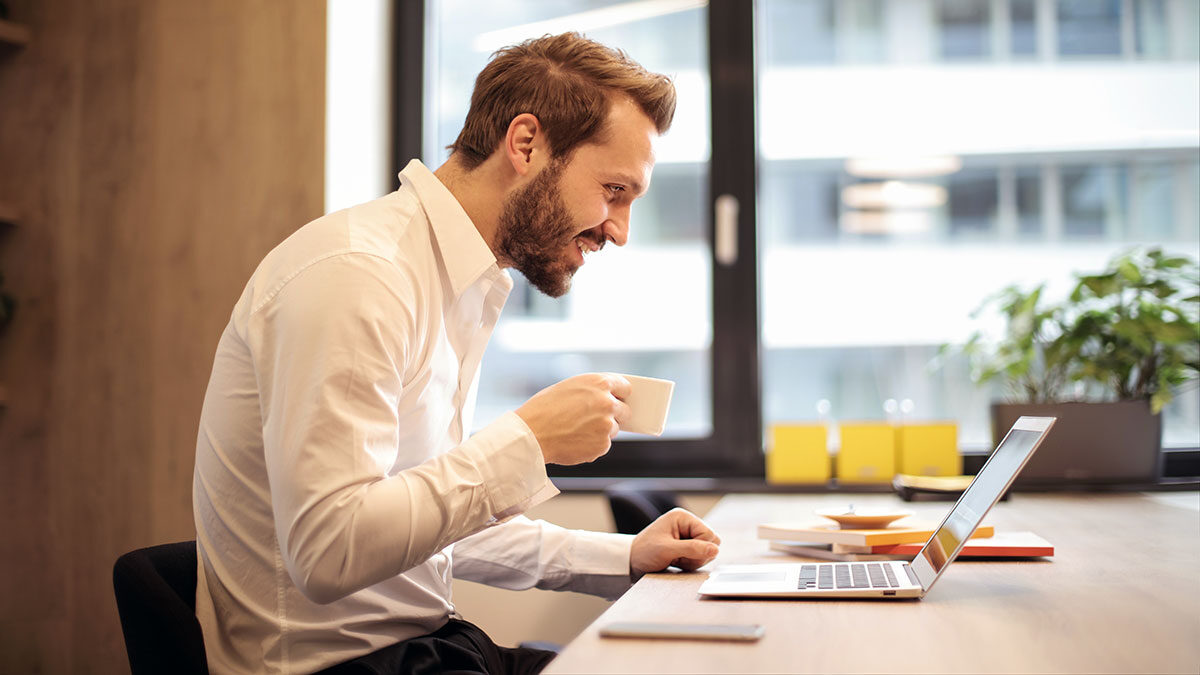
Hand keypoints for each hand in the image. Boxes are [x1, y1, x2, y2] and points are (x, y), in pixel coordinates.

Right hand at [515, 373, 631, 464]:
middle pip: (624, 410)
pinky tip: (574, 441)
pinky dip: (592, 445)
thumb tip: (608, 397)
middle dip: (614, 415)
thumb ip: (592, 391)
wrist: (531, 434)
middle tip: (597, 419)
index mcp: (599, 383)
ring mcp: (607, 425)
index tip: (619, 399)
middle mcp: (607, 402)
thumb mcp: (569, 387)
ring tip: (576, 430)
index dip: (620, 394)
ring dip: (601, 431)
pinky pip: (603, 445)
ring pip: (613, 429)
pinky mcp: (602, 445)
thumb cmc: (543, 409)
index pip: (625, 387)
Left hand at [629, 508, 720, 579]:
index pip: (709, 534)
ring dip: (693, 560)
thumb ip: (692, 549)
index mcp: (683, 517)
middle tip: (679, 558)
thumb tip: (715, 550)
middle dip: (698, 555)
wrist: (631, 562)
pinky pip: (700, 557)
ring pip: (707, 551)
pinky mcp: (686, 546)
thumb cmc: (644, 552)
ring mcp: (687, 535)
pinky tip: (677, 562)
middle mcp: (687, 524)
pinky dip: (691, 563)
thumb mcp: (667, 550)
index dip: (701, 548)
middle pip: (711, 542)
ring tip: (675, 560)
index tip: (683, 554)